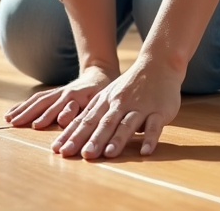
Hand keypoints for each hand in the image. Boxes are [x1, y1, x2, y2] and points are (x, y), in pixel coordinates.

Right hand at [4, 65, 117, 129]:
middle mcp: (63, 94)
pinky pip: (35, 99)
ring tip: (8, 119)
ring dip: (22, 109)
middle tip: (14, 123)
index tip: (36, 125)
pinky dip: (22, 106)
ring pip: (37, 100)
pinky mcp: (53, 94)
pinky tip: (11, 113)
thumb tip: (61, 119)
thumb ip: (80, 110)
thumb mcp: (97, 101)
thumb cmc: (101, 93)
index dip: (48, 116)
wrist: (100, 75)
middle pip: (43, 103)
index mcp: (75, 96)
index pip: (59, 107)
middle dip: (28, 113)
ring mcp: (57, 93)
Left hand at [52, 58, 183, 158]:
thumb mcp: (107, 95)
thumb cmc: (129, 85)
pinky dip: (150, 138)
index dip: (73, 135)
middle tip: (84, 155)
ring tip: (109, 153)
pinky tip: (145, 151)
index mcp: (105, 101)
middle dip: (93, 139)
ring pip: (127, 124)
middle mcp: (120, 104)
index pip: (86, 120)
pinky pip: (154, 126)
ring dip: (118, 138)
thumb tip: (71, 136)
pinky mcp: (159, 111)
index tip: (60, 150)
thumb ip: (92, 114)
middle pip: (104, 123)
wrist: (158, 63)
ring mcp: (140, 107)